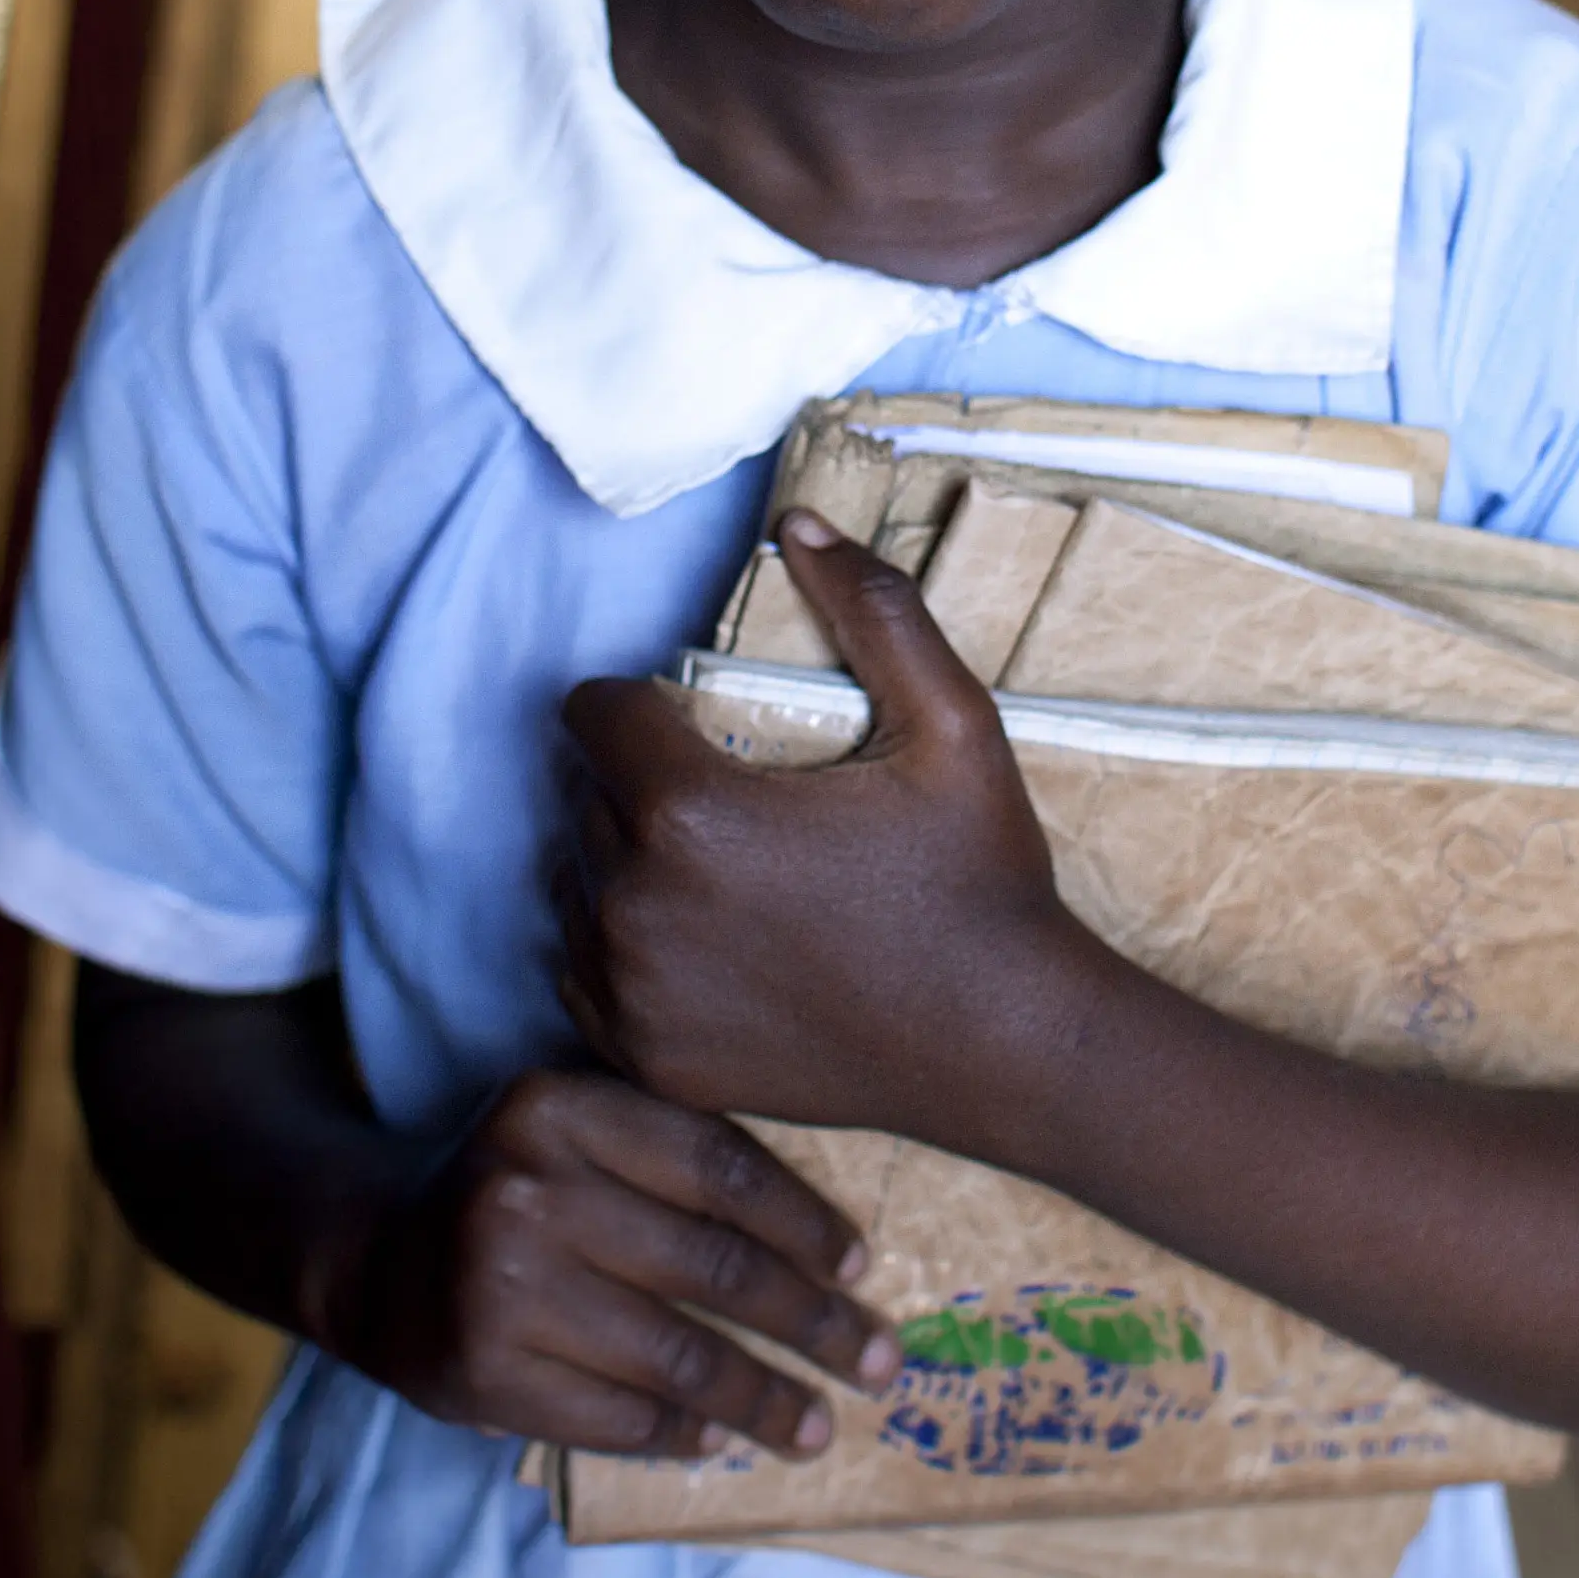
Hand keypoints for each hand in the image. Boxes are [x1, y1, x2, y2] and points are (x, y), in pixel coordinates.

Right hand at [315, 1066, 897, 1457]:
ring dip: (762, 1399)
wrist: (373, 1257)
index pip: (716, 1165)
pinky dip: (682, 1432)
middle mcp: (526, 1190)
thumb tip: (828, 1246)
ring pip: (675, 1353)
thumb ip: (671, 1157)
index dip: (803, 1221)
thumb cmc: (513, 1190)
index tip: (859, 1267)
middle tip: (876, 1360)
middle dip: (811, 1322)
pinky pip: (617, 1414)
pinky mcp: (485, 1373)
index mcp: (559, 1109)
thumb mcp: (575, 1132)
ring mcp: (501, 1287)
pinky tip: (721, 1439)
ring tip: (818, 1426)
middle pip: (710, 1264)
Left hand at [559, 512, 1106, 1149]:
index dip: (639, 704)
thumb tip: (798, 522)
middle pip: (583, 797)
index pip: (592, 713)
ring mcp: (633, 990)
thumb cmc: (979, 880)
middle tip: (730, 800)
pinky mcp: (644, 1055)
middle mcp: (637, 904)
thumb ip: (873, 609)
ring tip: (715, 870)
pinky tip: (704, 942)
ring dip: (622, 862)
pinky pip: (583, 971)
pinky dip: (622, 948)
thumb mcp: (953, 725)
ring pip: (574, 883)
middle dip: (638, 783)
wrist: (1004, 1045)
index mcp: (691, 811)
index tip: (694, 724)